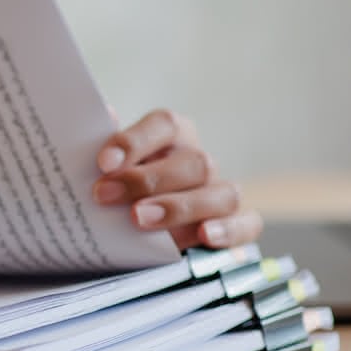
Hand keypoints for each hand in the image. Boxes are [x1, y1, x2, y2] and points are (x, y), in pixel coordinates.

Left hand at [92, 109, 261, 249]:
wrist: (139, 234)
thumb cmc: (120, 193)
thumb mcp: (107, 171)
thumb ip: (106, 150)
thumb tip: (106, 114)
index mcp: (173, 136)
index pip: (163, 124)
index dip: (134, 141)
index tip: (103, 163)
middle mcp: (199, 160)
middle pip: (191, 162)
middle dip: (146, 180)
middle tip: (105, 195)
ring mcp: (221, 192)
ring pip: (220, 193)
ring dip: (180, 207)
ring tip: (139, 219)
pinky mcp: (237, 224)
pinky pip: (247, 223)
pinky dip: (229, 230)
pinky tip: (205, 236)